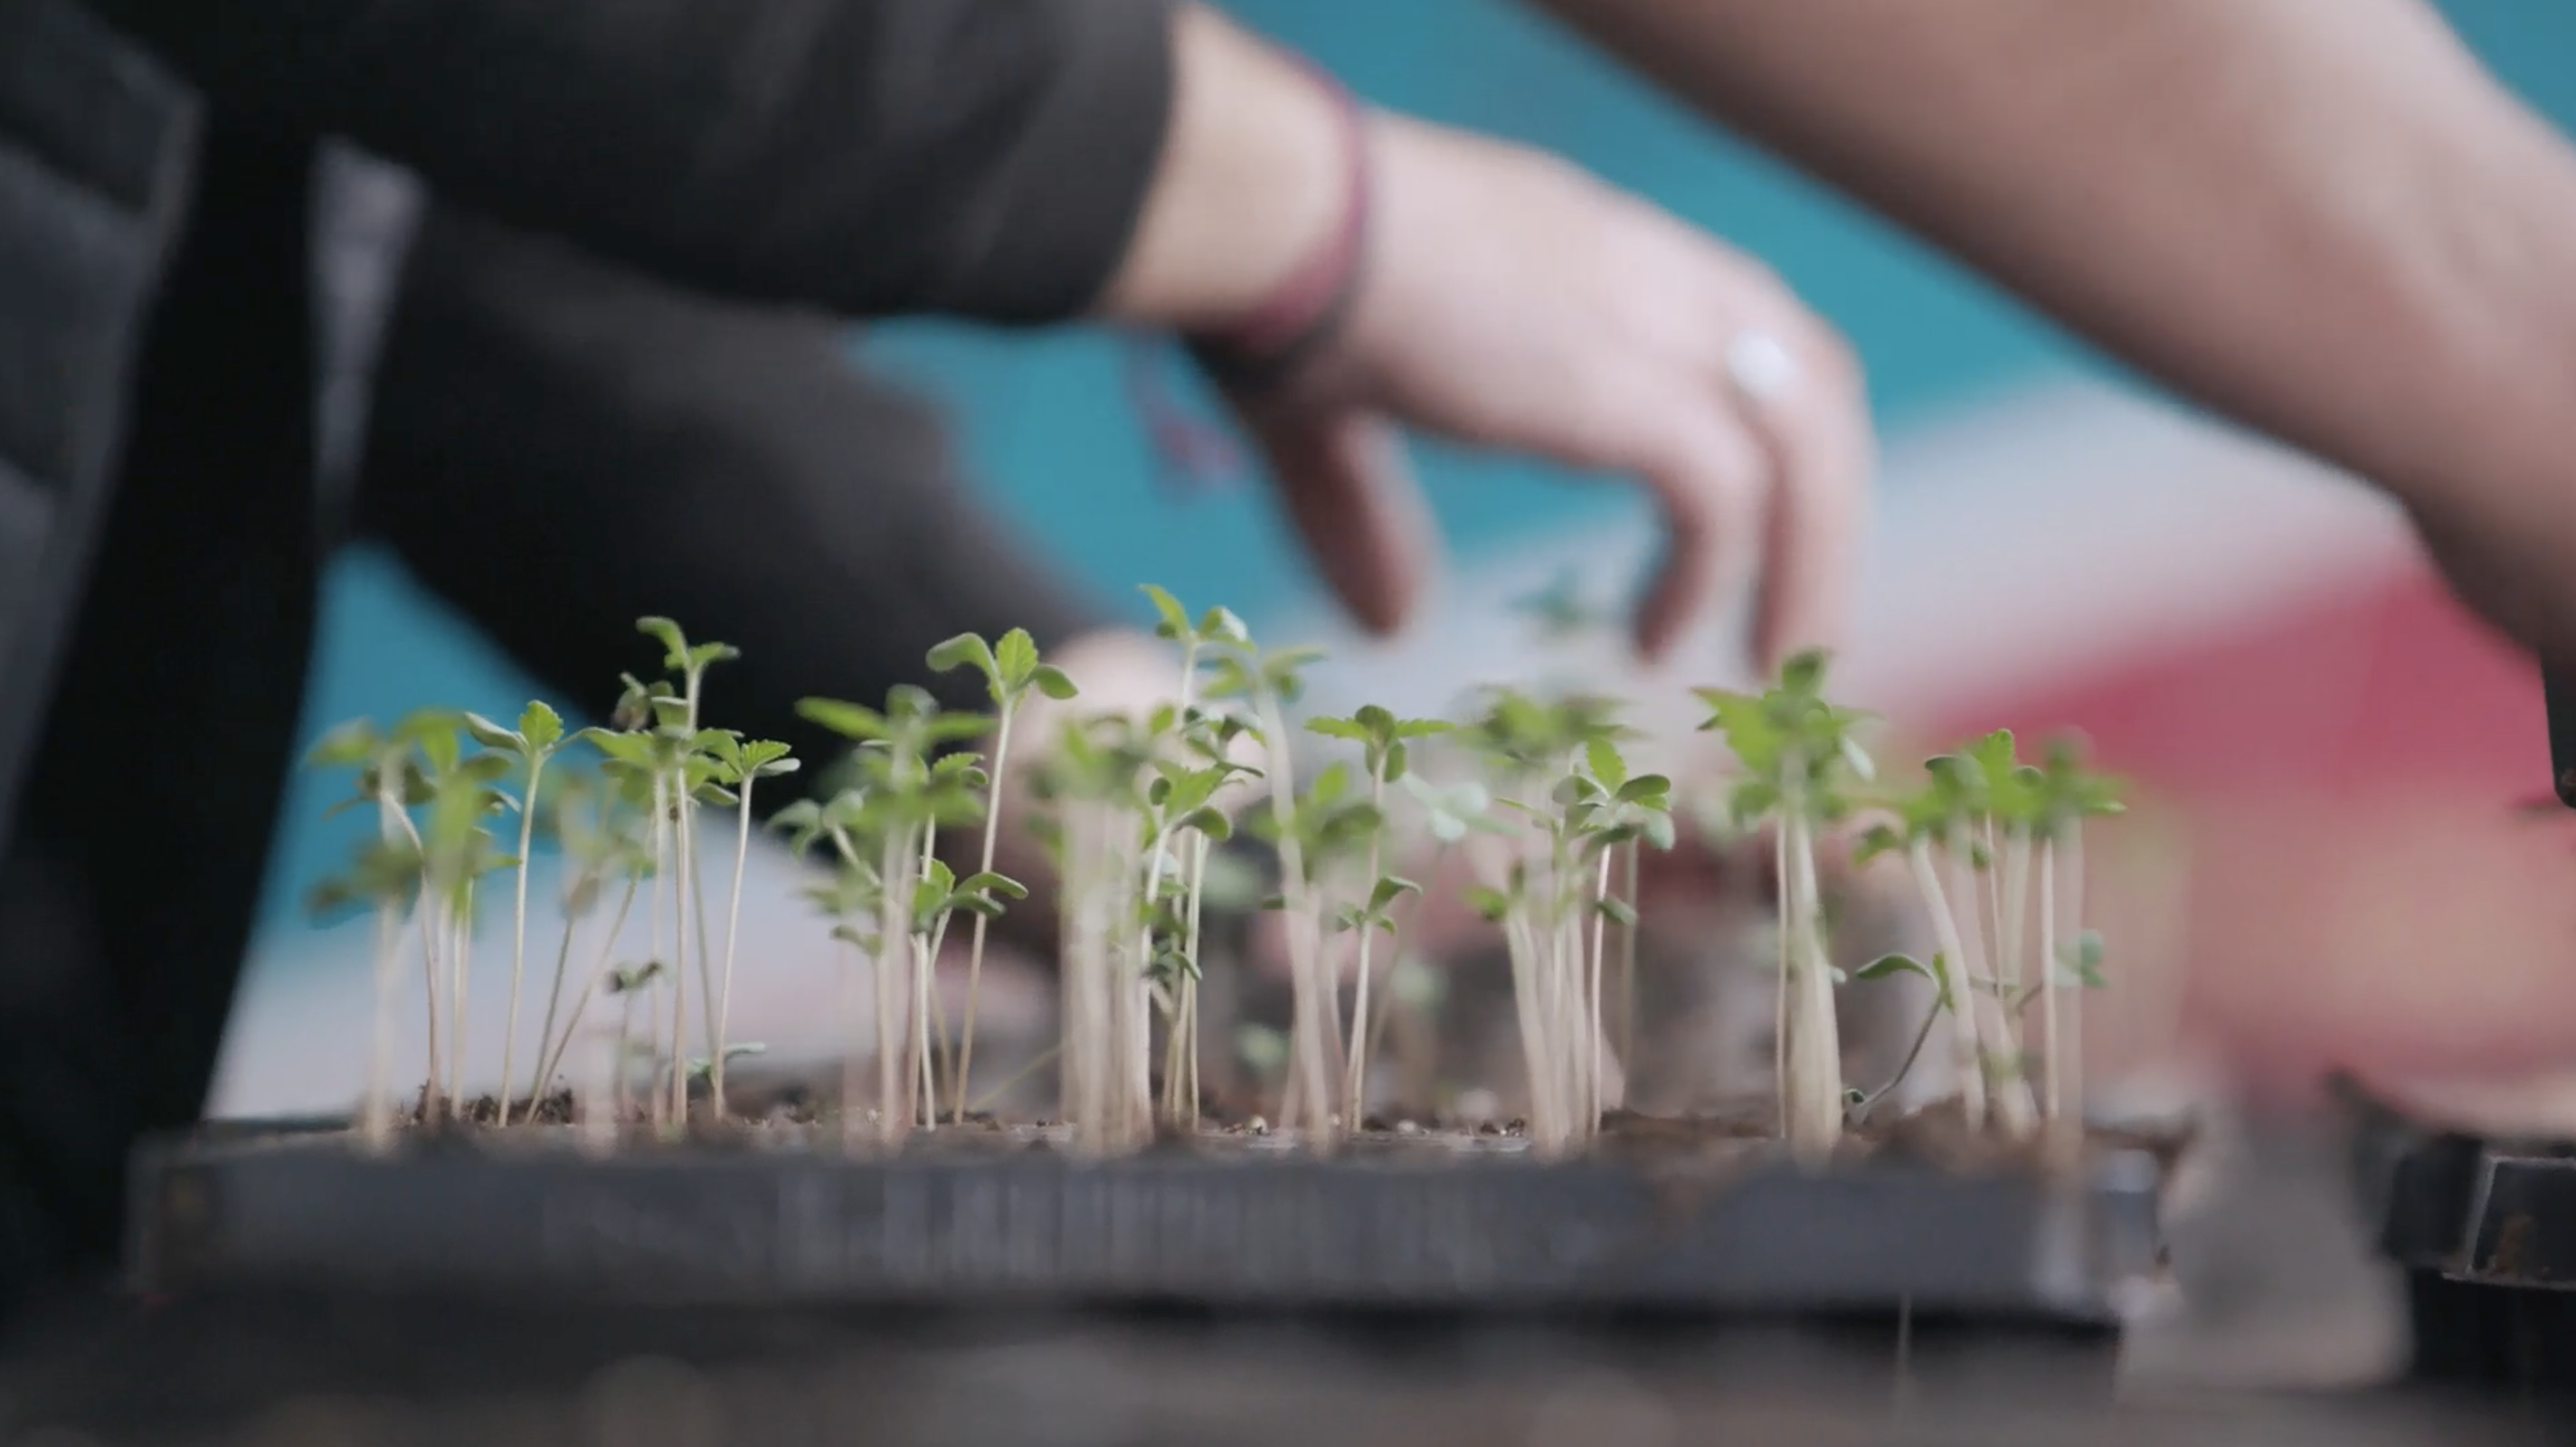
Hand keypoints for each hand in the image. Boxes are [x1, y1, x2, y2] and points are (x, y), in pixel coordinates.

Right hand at [1100, 7, 1871, 672]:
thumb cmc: (1271, 282)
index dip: (1769, 426)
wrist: (1271, 216)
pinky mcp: (1625, 384)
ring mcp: (1647, 318)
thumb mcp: (1329, 416)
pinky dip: (1712, 578)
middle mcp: (1645, 269)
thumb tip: (1387, 624)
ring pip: (1805, 444)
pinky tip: (1655, 644)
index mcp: (1590, 249)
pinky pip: (1724, 497)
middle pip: (1809, 380)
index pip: (1741, 321)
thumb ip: (1364, 520)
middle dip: (1822, 508)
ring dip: (1809, 563)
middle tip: (1797, 626)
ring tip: (1774, 666)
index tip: (1759, 530)